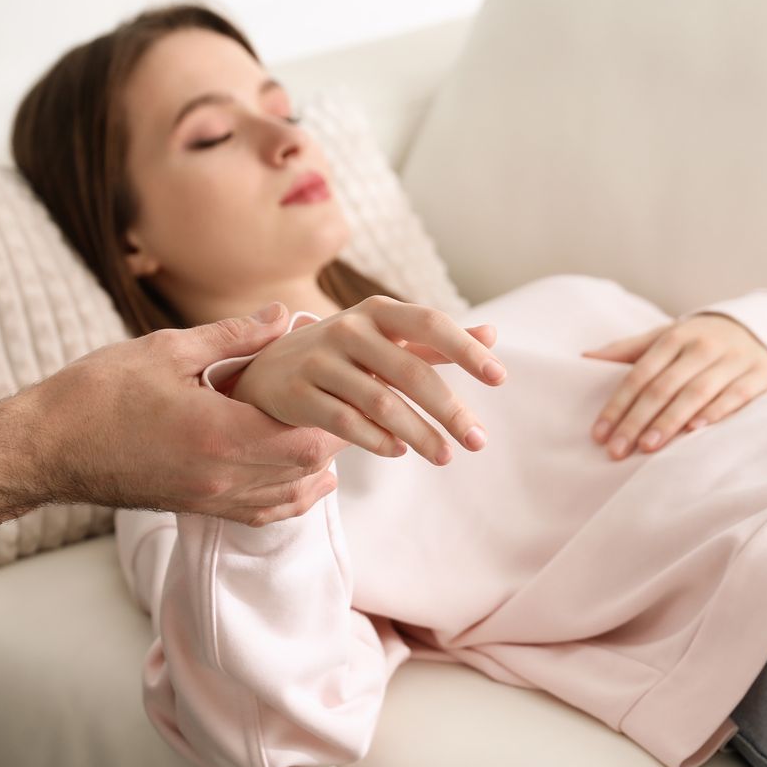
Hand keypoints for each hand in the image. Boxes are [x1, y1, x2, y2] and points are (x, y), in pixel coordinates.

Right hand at [0, 304, 364, 536]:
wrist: (43, 448)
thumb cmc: (95, 394)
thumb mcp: (165, 350)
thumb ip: (231, 336)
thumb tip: (282, 315)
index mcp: (217, 434)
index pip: (306, 438)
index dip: (336, 415)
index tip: (343, 384)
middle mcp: (219, 477)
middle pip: (305, 468)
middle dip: (333, 438)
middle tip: (343, 402)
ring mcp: (208, 499)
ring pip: (288, 495)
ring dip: (315, 468)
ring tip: (328, 432)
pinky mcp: (195, 508)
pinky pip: (259, 512)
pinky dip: (288, 496)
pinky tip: (300, 477)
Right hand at [229, 296, 504, 465]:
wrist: (267, 370)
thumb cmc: (343, 354)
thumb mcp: (387, 338)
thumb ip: (434, 341)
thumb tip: (492, 335)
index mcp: (377, 311)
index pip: (430, 324)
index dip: (465, 350)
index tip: (499, 377)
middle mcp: (348, 330)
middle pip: (410, 372)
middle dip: (450, 410)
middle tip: (478, 440)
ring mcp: (319, 361)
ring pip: (381, 402)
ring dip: (419, 434)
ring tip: (445, 456)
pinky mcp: (297, 394)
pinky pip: (345, 423)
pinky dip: (377, 440)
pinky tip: (399, 451)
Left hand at [581, 313, 766, 458]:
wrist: (761, 327)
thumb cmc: (701, 341)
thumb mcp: (667, 336)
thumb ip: (628, 349)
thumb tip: (585, 358)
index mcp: (675, 337)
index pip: (639, 374)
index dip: (618, 405)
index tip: (599, 434)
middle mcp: (702, 346)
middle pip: (663, 387)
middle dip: (637, 420)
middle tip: (616, 450)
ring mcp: (733, 359)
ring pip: (696, 392)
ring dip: (670, 420)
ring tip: (648, 446)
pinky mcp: (760, 374)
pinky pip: (736, 394)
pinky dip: (717, 411)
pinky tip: (697, 430)